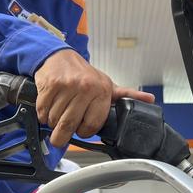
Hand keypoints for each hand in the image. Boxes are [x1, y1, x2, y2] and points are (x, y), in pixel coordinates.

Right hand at [34, 49, 154, 146]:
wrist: (59, 56)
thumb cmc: (84, 74)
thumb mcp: (107, 85)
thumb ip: (126, 95)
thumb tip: (149, 99)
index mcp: (102, 90)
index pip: (92, 125)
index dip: (84, 131)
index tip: (81, 128)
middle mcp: (86, 87)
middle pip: (70, 125)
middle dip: (62, 135)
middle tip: (60, 135)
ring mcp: (67, 86)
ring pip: (55, 120)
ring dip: (52, 123)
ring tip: (57, 113)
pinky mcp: (50, 85)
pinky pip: (42, 111)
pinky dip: (42, 114)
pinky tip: (49, 106)